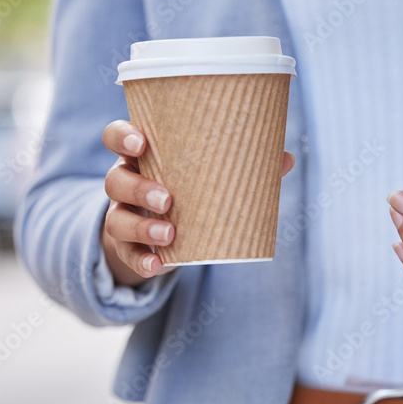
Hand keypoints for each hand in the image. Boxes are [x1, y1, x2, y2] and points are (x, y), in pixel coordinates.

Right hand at [101, 120, 295, 285]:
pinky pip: (129, 255)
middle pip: (115, 180)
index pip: (117, 138)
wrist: (162, 234)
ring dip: (142, 226)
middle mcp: (126, 183)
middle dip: (137, 187)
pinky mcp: (128, 248)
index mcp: (144, 157)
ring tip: (170, 234)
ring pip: (118, 219)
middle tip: (167, 199)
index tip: (141, 143)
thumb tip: (287, 158)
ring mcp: (122, 216)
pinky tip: (158, 266)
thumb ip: (244, 166)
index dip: (122, 137)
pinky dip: (143, 261)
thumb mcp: (207, 176)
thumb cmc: (189, 190)